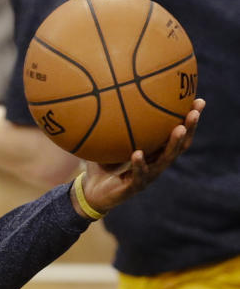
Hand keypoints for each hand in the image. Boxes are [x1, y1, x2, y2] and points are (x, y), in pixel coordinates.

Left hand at [79, 98, 204, 214]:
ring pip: (165, 159)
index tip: (197, 101)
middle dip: (190, 127)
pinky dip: (139, 163)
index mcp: (154, 152)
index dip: (188, 119)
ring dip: (173, 143)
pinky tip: (138, 153)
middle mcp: (156, 163)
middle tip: (195, 111)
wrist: (90, 193)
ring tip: (179, 128)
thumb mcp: (107, 142)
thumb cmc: (102, 165)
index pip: (176, 133)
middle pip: (180, 144)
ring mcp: (147, 176)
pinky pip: (139, 174)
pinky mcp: (134, 187)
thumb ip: (112, 123)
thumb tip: (108, 95)